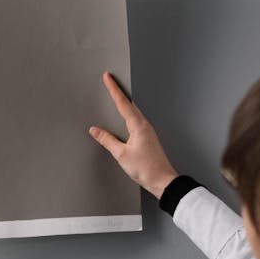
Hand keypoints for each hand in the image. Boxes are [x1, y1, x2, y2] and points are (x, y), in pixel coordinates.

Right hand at [89, 72, 178, 198]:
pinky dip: (128, 115)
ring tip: (116, 96)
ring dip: (124, 103)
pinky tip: (124, 119)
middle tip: (111, 81)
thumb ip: (107, 141)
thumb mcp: (121, 154)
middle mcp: (144, 126)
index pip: (123, 103)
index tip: (108, 77)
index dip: (114, 89)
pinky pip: (135, 122)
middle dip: (119, 92)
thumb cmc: (146, 169)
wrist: (163, 181)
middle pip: (130, 104)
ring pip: (133, 112)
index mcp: (138, 126)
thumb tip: (96, 131)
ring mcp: (147, 132)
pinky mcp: (148, 139)